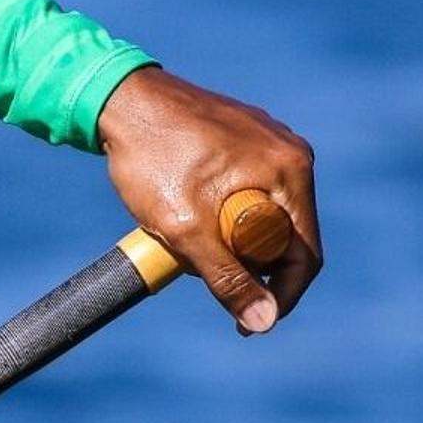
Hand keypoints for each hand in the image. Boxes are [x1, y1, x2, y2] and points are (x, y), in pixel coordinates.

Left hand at [94, 64, 320, 333]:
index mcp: (290, 171)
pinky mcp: (246, 139)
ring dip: (231, 240)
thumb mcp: (186, 228)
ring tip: (184, 236)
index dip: (280, 297)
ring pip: (264, 214)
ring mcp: (270, 142)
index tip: (246, 323)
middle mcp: (291, 152)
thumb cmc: (151, 158)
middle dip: (248, 264)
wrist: (118, 100)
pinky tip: (186, 209)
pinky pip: (249, 191)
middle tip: (201, 270)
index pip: (305, 254)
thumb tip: (263, 322)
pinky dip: (222, 213)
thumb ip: (228, 277)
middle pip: (286, 236)